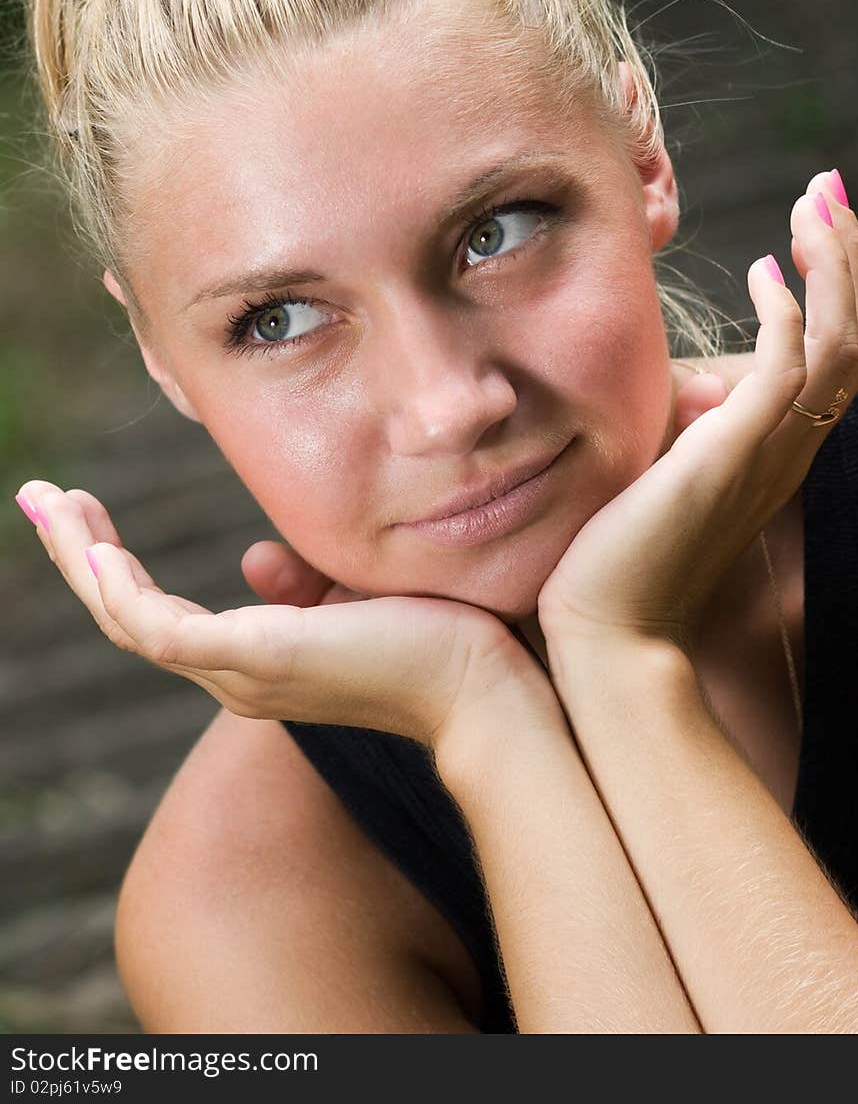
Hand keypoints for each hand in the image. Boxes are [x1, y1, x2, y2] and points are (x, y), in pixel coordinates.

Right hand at [13, 483, 536, 748]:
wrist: (486, 685)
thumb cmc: (438, 639)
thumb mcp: (353, 595)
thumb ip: (301, 584)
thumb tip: (253, 558)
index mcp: (257, 663)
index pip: (162, 616)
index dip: (116, 568)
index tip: (85, 515)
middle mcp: (237, 677)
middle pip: (130, 618)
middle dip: (81, 556)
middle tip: (42, 500)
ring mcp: (242, 673)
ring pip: (131, 620)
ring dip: (85, 560)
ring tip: (51, 503)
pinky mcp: (259, 660)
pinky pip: (160, 627)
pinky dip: (121, 587)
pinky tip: (97, 546)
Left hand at [536, 170, 857, 660]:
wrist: (607, 632)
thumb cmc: (620, 561)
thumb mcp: (659, 475)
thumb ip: (685, 428)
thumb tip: (697, 389)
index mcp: (773, 452)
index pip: (833, 357)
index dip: (833, 288)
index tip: (810, 229)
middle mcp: (787, 450)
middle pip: (854, 338)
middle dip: (845, 257)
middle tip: (828, 190)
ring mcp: (767, 452)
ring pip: (840, 343)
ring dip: (833, 265)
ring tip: (814, 204)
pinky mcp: (732, 453)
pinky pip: (789, 366)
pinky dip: (786, 311)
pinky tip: (762, 271)